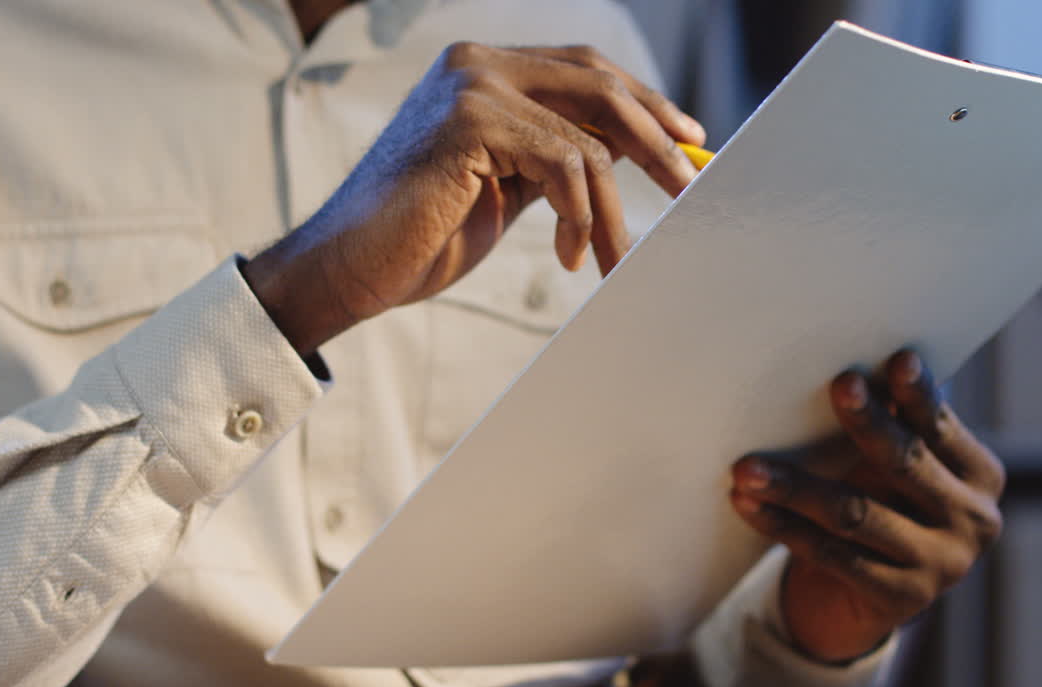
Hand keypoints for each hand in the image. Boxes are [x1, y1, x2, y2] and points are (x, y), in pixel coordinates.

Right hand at [243, 43, 705, 356]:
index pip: (585, 70)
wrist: (352, 268)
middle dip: (654, 140)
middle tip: (689, 188)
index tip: (688, 140)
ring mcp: (472, 86)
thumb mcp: (504, 184)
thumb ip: (550, 157)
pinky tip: (569, 256)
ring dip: (612, 212)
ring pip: (588, 138)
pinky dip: (581, 218)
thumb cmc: (423, 235)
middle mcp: (478, 63)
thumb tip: (624, 158)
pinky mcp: (470, 122)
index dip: (644, 103)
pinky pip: (565, 164)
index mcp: (484, 70)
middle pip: (598, 85)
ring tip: (609, 261)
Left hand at [729, 350, 1004, 662]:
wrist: (859, 598)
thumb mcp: (891, 469)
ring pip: (855, 513)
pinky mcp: (901, 600)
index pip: (941, 428)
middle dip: (867, 422)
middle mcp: (973, 520)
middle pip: (905, 462)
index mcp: (979, 475)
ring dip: (794, 486)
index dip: (919, 395)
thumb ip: (890, 426)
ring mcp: (942, 565)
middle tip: (837, 386)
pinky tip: (747, 503)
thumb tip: (851, 370)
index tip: (898, 360)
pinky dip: (782, 525)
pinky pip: (829, 553)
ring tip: (746, 466)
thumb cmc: (875, 503)